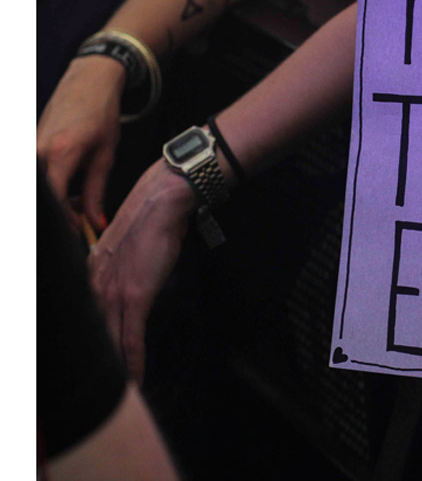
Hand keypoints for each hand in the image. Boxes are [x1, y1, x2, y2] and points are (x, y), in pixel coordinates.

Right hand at [37, 56, 126, 230]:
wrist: (88, 83)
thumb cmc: (100, 114)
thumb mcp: (105, 156)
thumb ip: (96, 192)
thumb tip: (96, 223)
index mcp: (60, 152)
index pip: (55, 200)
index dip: (66, 221)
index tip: (80, 234)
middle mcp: (37, 151)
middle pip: (43, 197)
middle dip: (61, 214)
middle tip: (81, 220)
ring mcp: (29, 148)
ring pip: (40, 189)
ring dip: (57, 201)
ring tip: (79, 201)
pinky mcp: (28, 147)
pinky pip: (38, 176)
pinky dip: (52, 188)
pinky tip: (69, 187)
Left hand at [88, 159, 195, 382]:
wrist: (159, 204)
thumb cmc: (147, 223)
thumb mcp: (121, 250)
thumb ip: (114, 270)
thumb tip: (123, 285)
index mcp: (87, 278)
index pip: (82, 323)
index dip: (85, 348)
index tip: (89, 369)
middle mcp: (93, 289)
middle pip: (92, 338)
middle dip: (97, 368)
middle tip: (101, 394)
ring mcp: (112, 294)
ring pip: (110, 344)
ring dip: (117, 374)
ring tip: (121, 397)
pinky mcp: (135, 297)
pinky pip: (132, 339)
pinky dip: (135, 363)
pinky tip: (137, 381)